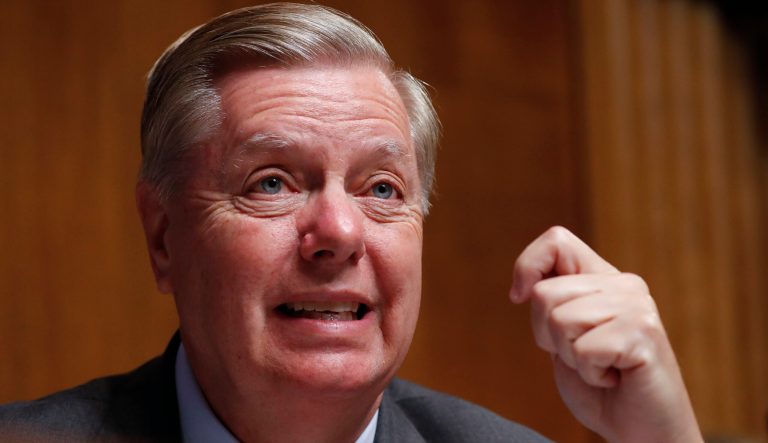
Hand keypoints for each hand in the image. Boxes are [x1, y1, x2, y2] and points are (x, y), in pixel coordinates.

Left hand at [509, 226, 701, 442]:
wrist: (642, 432)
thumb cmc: (601, 387)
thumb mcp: (565, 337)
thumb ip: (553, 305)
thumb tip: (525, 287)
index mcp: (604, 278)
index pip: (556, 240)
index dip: (527, 266)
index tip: (519, 297)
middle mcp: (624, 285)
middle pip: (544, 293)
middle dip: (547, 335)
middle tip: (581, 356)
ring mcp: (637, 307)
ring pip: (560, 320)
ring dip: (570, 357)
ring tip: (601, 366)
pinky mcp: (643, 334)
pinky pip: (583, 350)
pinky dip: (590, 374)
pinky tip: (614, 377)